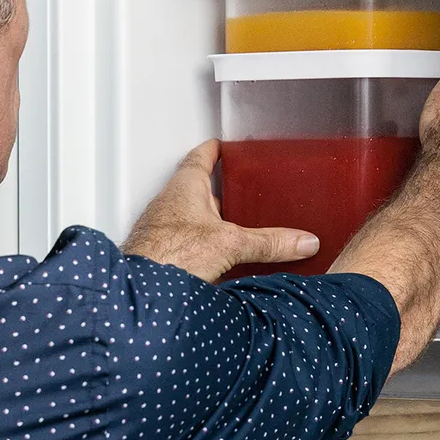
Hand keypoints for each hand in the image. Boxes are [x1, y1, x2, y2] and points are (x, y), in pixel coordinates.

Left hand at [122, 140, 319, 281]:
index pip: (200, 158)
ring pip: (195, 221)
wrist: (139, 293)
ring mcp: (164, 232)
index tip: (221, 145)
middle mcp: (171, 206)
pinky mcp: (163, 256)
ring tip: (238, 234)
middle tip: (241, 194)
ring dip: (214, 226)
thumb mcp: (230, 244)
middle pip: (200, 191)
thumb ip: (268, 242)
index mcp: (185, 188)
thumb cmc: (167, 254)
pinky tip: (220, 266)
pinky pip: (190, 247)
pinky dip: (206, 251)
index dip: (213, 150)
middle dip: (221, 194)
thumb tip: (300, 241)